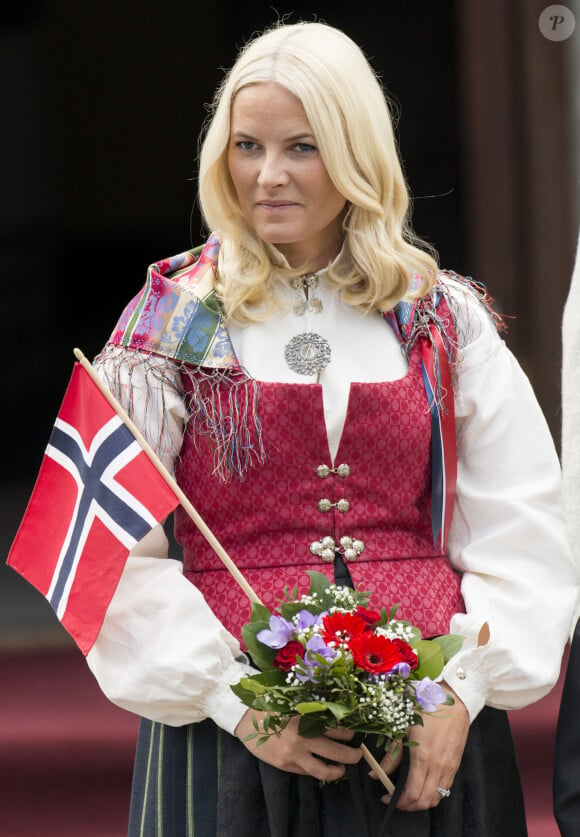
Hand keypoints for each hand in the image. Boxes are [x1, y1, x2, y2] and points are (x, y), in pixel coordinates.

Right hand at [234, 710, 361, 781]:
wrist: (246, 719)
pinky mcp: (286, 765)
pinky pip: (307, 773)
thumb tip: (335, 717)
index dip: (350, 732)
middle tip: (358, 754)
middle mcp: (304, 737)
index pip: (338, 728)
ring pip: (324, 770)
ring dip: (338, 770)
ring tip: (343, 769)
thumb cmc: (272, 706)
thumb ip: (312, 710)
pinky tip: (322, 768)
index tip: (357, 733)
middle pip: (337, 751)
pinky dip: (318, 772)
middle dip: (352, 755)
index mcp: (307, 718)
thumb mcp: (294, 703)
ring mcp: (295, 753)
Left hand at [374, 682, 468, 809]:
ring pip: (436, 798)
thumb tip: (375, 773)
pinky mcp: (456, 765)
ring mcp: (449, 767)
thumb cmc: (426, 709)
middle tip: (396, 800)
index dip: (398, 801)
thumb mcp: (403, 728)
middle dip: (408, 806)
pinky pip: (445, 789)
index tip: (386, 798)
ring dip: (422, 802)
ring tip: (409, 795)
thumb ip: (391, 755)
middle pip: (424, 801)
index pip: (412, 793)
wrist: (454, 700)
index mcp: (422, 757)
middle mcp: (438, 766)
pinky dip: (434, 794)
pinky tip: (423, 785)